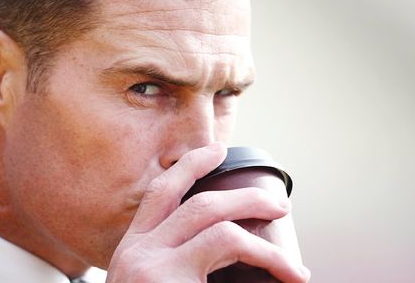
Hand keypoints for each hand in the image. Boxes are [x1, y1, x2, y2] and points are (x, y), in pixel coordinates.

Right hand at [105, 143, 310, 282]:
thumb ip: (173, 263)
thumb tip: (222, 246)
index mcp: (131, 250)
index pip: (159, 194)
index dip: (189, 167)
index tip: (216, 150)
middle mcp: (136, 253)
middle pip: (193, 202)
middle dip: (242, 196)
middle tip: (277, 203)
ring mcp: (150, 267)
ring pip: (216, 221)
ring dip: (259, 223)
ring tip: (289, 239)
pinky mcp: (167, 281)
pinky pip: (230, 248)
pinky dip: (266, 257)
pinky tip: (288, 272)